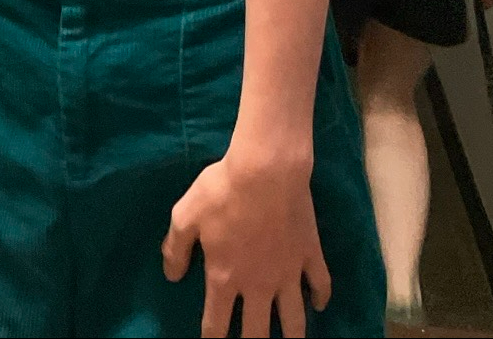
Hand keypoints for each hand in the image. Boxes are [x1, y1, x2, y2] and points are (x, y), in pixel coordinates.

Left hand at [162, 152, 330, 337]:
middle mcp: (258, 284)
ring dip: (292, 336)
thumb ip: (175, 248)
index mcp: (225, 277)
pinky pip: (321, 284)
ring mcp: (288, 272)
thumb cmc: (222, 190)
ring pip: (294, 319)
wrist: (266, 170)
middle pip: (257, 332)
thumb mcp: (185, 215)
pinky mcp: (310, 255)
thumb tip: (171, 277)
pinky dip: (321, 297)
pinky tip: (319, 305)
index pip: (216, 323)